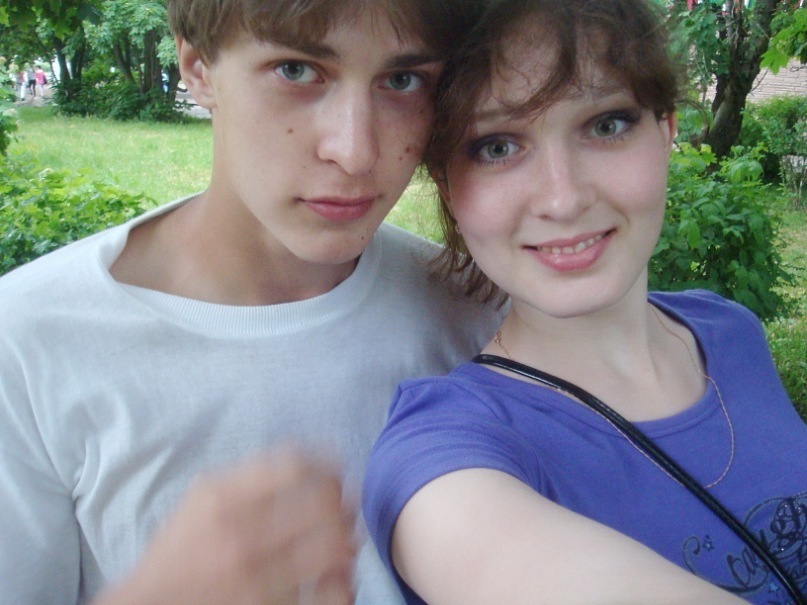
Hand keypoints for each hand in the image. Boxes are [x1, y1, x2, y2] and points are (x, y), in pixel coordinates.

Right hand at [95, 447, 355, 604]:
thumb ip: (244, 476)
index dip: (325, 462)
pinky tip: (339, 576)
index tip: (336, 467)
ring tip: (348, 538)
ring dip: (348, 538)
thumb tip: (301, 459)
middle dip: (344, 500)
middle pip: (321, 502)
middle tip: (348, 504)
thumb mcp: (200, 500)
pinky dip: (341, 582)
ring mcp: (254, 575)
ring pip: (331, 546)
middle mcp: (239, 534)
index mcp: (221, 498)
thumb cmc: (179, 551)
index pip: (293, 465)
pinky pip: (324, 593)